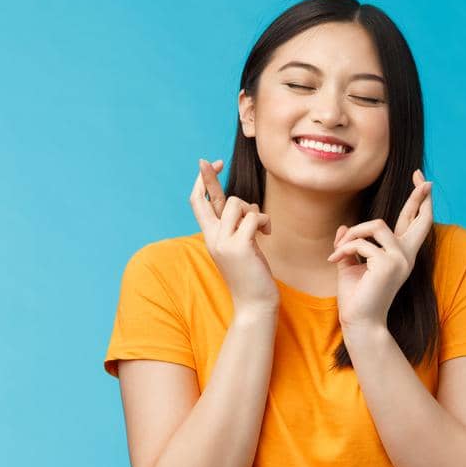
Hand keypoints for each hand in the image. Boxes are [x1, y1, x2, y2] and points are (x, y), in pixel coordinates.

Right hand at [189, 158, 275, 311]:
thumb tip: (246, 208)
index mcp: (210, 237)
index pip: (198, 203)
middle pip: (214, 199)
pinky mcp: (239, 247)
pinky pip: (253, 217)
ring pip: (237, 204)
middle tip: (220, 162)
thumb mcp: (243, 246)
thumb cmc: (252, 275)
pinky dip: (265, 221)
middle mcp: (212, 237)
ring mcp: (224, 242)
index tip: (208, 163)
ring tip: (262, 228)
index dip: (203, 181)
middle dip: (218, 181)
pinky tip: (267, 234)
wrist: (255, 304)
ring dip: (254, 211)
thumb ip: (239, 227)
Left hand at [328, 168, 434, 331]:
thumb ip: (351, 244)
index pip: (415, 223)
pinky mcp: (388, 264)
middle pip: (419, 218)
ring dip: (352, 235)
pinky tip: (335, 261)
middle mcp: (406, 255)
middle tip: (423, 178)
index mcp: (401, 254)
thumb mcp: (351, 263)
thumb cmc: (357, 296)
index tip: (423, 181)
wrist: (360, 321)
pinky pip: (360, 243)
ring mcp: (400, 259)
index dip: (419, 202)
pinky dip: (343, 249)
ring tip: (339, 252)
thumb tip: (344, 227)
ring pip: (374, 226)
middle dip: (420, 196)